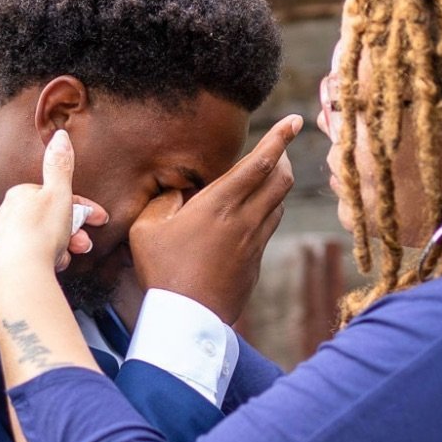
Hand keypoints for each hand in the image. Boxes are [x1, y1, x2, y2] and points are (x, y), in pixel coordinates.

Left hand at [0, 130, 108, 280]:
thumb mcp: (58, 193)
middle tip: (84, 245)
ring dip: (58, 249)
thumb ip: (60, 165)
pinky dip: (41, 263)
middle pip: (47, 221)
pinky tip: (48, 269)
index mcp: (19, 196)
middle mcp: (4, 215)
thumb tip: (59, 135)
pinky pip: (25, 260)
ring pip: (38, 242)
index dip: (82, 208)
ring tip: (65, 260)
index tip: (100, 220)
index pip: (55, 196)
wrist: (18, 274)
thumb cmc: (40, 232)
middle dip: (71, 233)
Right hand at [130, 115, 300, 323]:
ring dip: (274, 187)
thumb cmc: (162, 272)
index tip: (295, 121)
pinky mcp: (255, 264)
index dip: (280, 137)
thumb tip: (176, 192)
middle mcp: (245, 220)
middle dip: (282, 158)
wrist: (187, 320)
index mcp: (219, 204)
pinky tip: (246, 218)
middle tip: (275, 149)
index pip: (260, 162)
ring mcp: (254, 243)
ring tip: (259, 181)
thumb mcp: (147, 230)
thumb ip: (163, 202)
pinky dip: (264, 214)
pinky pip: (267, 230)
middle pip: (282, 180)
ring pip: (278, 205)